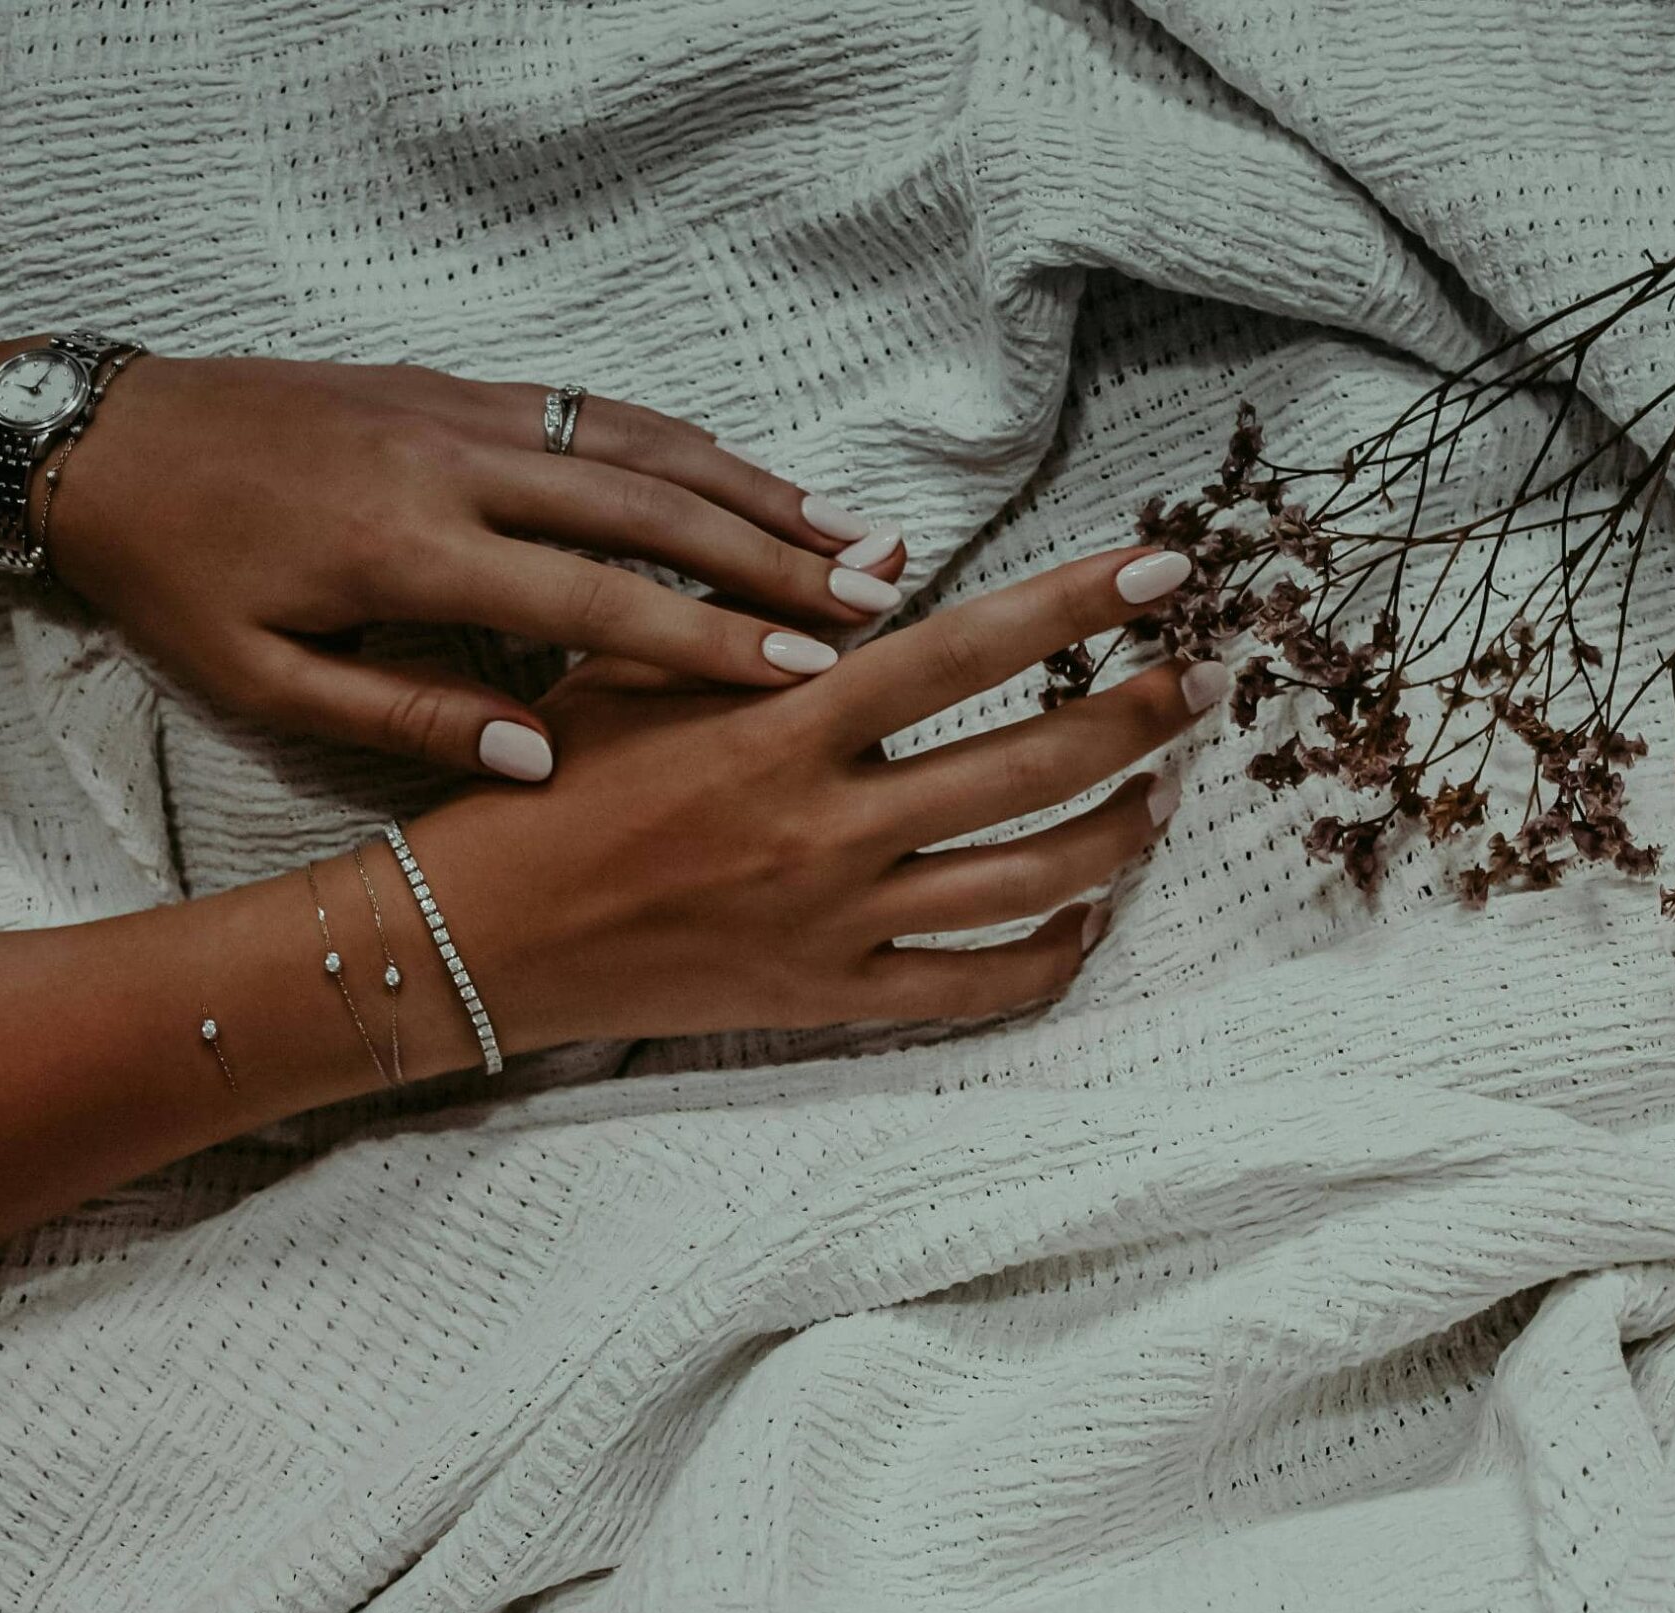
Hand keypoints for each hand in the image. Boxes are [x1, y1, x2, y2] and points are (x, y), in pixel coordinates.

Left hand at [43, 353, 909, 779]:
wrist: (99, 438)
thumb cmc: (176, 581)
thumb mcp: (262, 683)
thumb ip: (406, 720)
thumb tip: (541, 759)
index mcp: (409, 553)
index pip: (593, 601)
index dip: (709, 638)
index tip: (808, 671)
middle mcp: (456, 468)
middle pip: (649, 510)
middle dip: (776, 556)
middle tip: (882, 596)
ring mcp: (464, 414)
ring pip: (640, 446)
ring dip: (757, 489)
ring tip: (856, 532)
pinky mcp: (458, 387)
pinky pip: (598, 412)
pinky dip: (688, 446)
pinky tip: (753, 480)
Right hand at [399, 545, 1221, 1046]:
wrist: (475, 938)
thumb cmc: (550, 785)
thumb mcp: (637, 671)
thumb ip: (769, 617)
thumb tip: (895, 553)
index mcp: (784, 726)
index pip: (965, 647)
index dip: (1073, 605)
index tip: (1159, 576)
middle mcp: (825, 824)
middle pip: (1028, 765)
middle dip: (1137, 720)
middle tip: (1199, 688)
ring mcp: (833, 920)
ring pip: (1025, 880)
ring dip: (1114, 833)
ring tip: (1158, 798)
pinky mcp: (827, 997)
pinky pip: (973, 988)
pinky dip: (1048, 958)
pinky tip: (1085, 921)